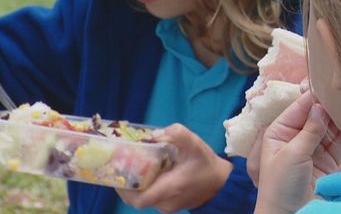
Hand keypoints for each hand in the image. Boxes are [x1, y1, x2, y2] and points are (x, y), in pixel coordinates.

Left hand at [116, 124, 232, 212]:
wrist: (222, 183)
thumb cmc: (206, 164)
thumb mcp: (195, 143)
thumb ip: (176, 134)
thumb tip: (154, 135)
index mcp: (170, 189)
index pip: (139, 199)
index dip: (123, 189)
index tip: (118, 173)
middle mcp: (166, 202)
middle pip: (137, 198)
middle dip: (127, 182)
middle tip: (121, 164)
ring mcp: (168, 206)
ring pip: (144, 197)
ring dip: (137, 183)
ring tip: (133, 164)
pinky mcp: (170, 204)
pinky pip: (152, 196)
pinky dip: (146, 185)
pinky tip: (148, 170)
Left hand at [254, 91, 340, 213]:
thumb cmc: (280, 186)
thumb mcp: (292, 154)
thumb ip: (309, 130)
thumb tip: (320, 106)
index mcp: (280, 132)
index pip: (298, 108)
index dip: (313, 97)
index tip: (328, 84)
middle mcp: (297, 137)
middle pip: (316, 117)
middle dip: (330, 107)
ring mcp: (313, 150)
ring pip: (330, 129)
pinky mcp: (328, 162)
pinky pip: (340, 144)